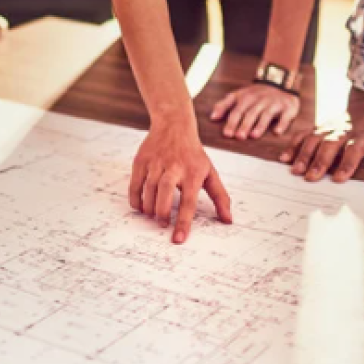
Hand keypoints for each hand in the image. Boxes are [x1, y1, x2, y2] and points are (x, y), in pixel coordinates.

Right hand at [129, 121, 232, 243]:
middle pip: (165, 193)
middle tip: (163, 224)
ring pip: (149, 189)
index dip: (183, 222)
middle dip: (162, 213)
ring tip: (153, 216)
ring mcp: (156, 163)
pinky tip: (141, 207)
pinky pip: (135, 184)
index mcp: (193, 172)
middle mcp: (174, 167)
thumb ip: (220, 197)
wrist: (174, 125)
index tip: (178, 239)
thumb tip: (228, 220)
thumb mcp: (210, 172)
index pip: (189, 201)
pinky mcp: (142, 160)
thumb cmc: (193, 154)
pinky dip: (136, 198)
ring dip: (149, 208)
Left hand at [210, 83, 299, 139]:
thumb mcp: (238, 96)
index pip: (237, 111)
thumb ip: (224, 106)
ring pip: (266, 115)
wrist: (278, 82)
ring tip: (254, 135)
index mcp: (246, 98)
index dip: (232, 122)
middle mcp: (260, 100)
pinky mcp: (288, 107)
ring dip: (260, 125)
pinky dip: (282, 124)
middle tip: (239, 137)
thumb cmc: (254, 95)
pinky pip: (285, 116)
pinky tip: (277, 132)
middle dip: (244, 125)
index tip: (227, 134)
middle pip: (251, 113)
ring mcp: (274, 103)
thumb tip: (212, 118)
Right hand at [279, 88, 363, 182]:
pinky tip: (284, 158)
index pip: (354, 150)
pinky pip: (303, 135)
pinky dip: (293, 145)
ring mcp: (329, 128)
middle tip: (311, 178)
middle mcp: (344, 131)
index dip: (347, 164)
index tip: (339, 179)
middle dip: (319, 161)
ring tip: (295, 170)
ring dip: (303, 155)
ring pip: (313, 139)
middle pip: (330, 145)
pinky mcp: (319, 128)